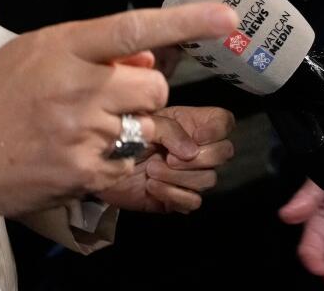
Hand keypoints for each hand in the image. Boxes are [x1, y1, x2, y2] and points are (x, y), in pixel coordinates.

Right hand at [0, 4, 236, 226]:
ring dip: (129, 128)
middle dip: (142, 93)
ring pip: (146, 127)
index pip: (134, 27)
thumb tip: (148, 55)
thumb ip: (90, 49)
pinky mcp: (87, 173)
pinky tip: (78, 154)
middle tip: (107, 99)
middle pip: (153, 86)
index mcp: (62, 47)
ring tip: (84, 130)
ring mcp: (84, 133)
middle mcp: (77, 87)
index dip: (186, 21)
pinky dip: (115, 159)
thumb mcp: (33, 52)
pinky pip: (130, 162)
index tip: (227, 17)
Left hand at [97, 106, 234, 212]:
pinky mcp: (178, 197)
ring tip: (151, 170)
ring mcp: (189, 174)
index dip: (216, 129)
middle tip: (168, 157)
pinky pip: (193, 201)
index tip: (196, 135)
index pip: (224, 122)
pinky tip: (152, 186)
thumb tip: (191, 151)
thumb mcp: (144, 122)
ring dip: (178, 176)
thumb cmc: (120, 136)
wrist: (98, 163)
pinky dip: (172, 194)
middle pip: (224, 152)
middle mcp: (195, 148)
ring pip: (208, 179)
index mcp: (189, 123)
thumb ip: (169, 129)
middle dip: (197, 158)